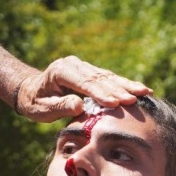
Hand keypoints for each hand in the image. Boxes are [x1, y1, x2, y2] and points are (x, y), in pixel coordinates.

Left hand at [14, 56, 152, 121]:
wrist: (30, 90)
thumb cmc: (35, 104)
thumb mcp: (41, 109)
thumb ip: (59, 107)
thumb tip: (79, 105)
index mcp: (61, 72)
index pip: (85, 84)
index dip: (101, 94)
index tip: (116, 103)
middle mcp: (74, 65)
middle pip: (99, 78)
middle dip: (119, 90)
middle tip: (135, 100)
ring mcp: (83, 67)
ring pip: (108, 77)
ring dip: (127, 85)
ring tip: (145, 92)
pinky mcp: (90, 72)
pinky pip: (109, 79)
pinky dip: (125, 84)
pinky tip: (140, 90)